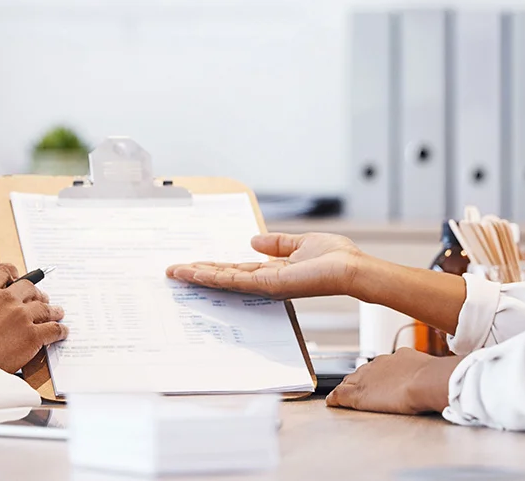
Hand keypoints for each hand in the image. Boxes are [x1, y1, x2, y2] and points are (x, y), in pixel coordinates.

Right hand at [0, 269, 67, 372]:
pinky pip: (53, 329)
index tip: (19, 281)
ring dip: (53, 311)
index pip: (4, 271)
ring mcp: (21, 315)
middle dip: (37, 294)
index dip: (14, 276)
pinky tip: (61, 333)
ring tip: (57, 313)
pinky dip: (59, 331)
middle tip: (42, 299)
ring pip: (44, 308)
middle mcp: (5, 298)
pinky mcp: (32, 334)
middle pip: (29, 288)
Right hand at [165, 233, 365, 299]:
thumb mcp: (302, 243)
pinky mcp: (268, 285)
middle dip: (198, 273)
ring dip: (199, 275)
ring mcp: (265, 285)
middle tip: (173, 271)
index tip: (193, 263)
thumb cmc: (336, 258)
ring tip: (176, 272)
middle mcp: (265, 281)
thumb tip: (255, 240)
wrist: (351, 269)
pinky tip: (198, 272)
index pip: (236, 269)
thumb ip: (279, 244)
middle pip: (225, 276)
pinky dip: (215, 276)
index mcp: (272, 271)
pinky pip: (236, 281)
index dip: (213, 266)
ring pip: (225, 280)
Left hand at [326, 349, 463, 414]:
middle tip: (353, 387)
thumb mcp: (430, 369)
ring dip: (346, 387)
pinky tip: (332, 403)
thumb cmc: (435, 377)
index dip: (375, 374)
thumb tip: (437, 376)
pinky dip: (335, 399)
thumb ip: (427, 372)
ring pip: (350, 381)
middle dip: (358, 379)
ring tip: (342, 394)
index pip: (380, 365)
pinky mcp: (360, 394)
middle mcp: (379, 364)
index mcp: (397, 357)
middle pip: (362, 371)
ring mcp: (367, 378)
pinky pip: (341, 395)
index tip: (376, 380)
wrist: (426, 380)